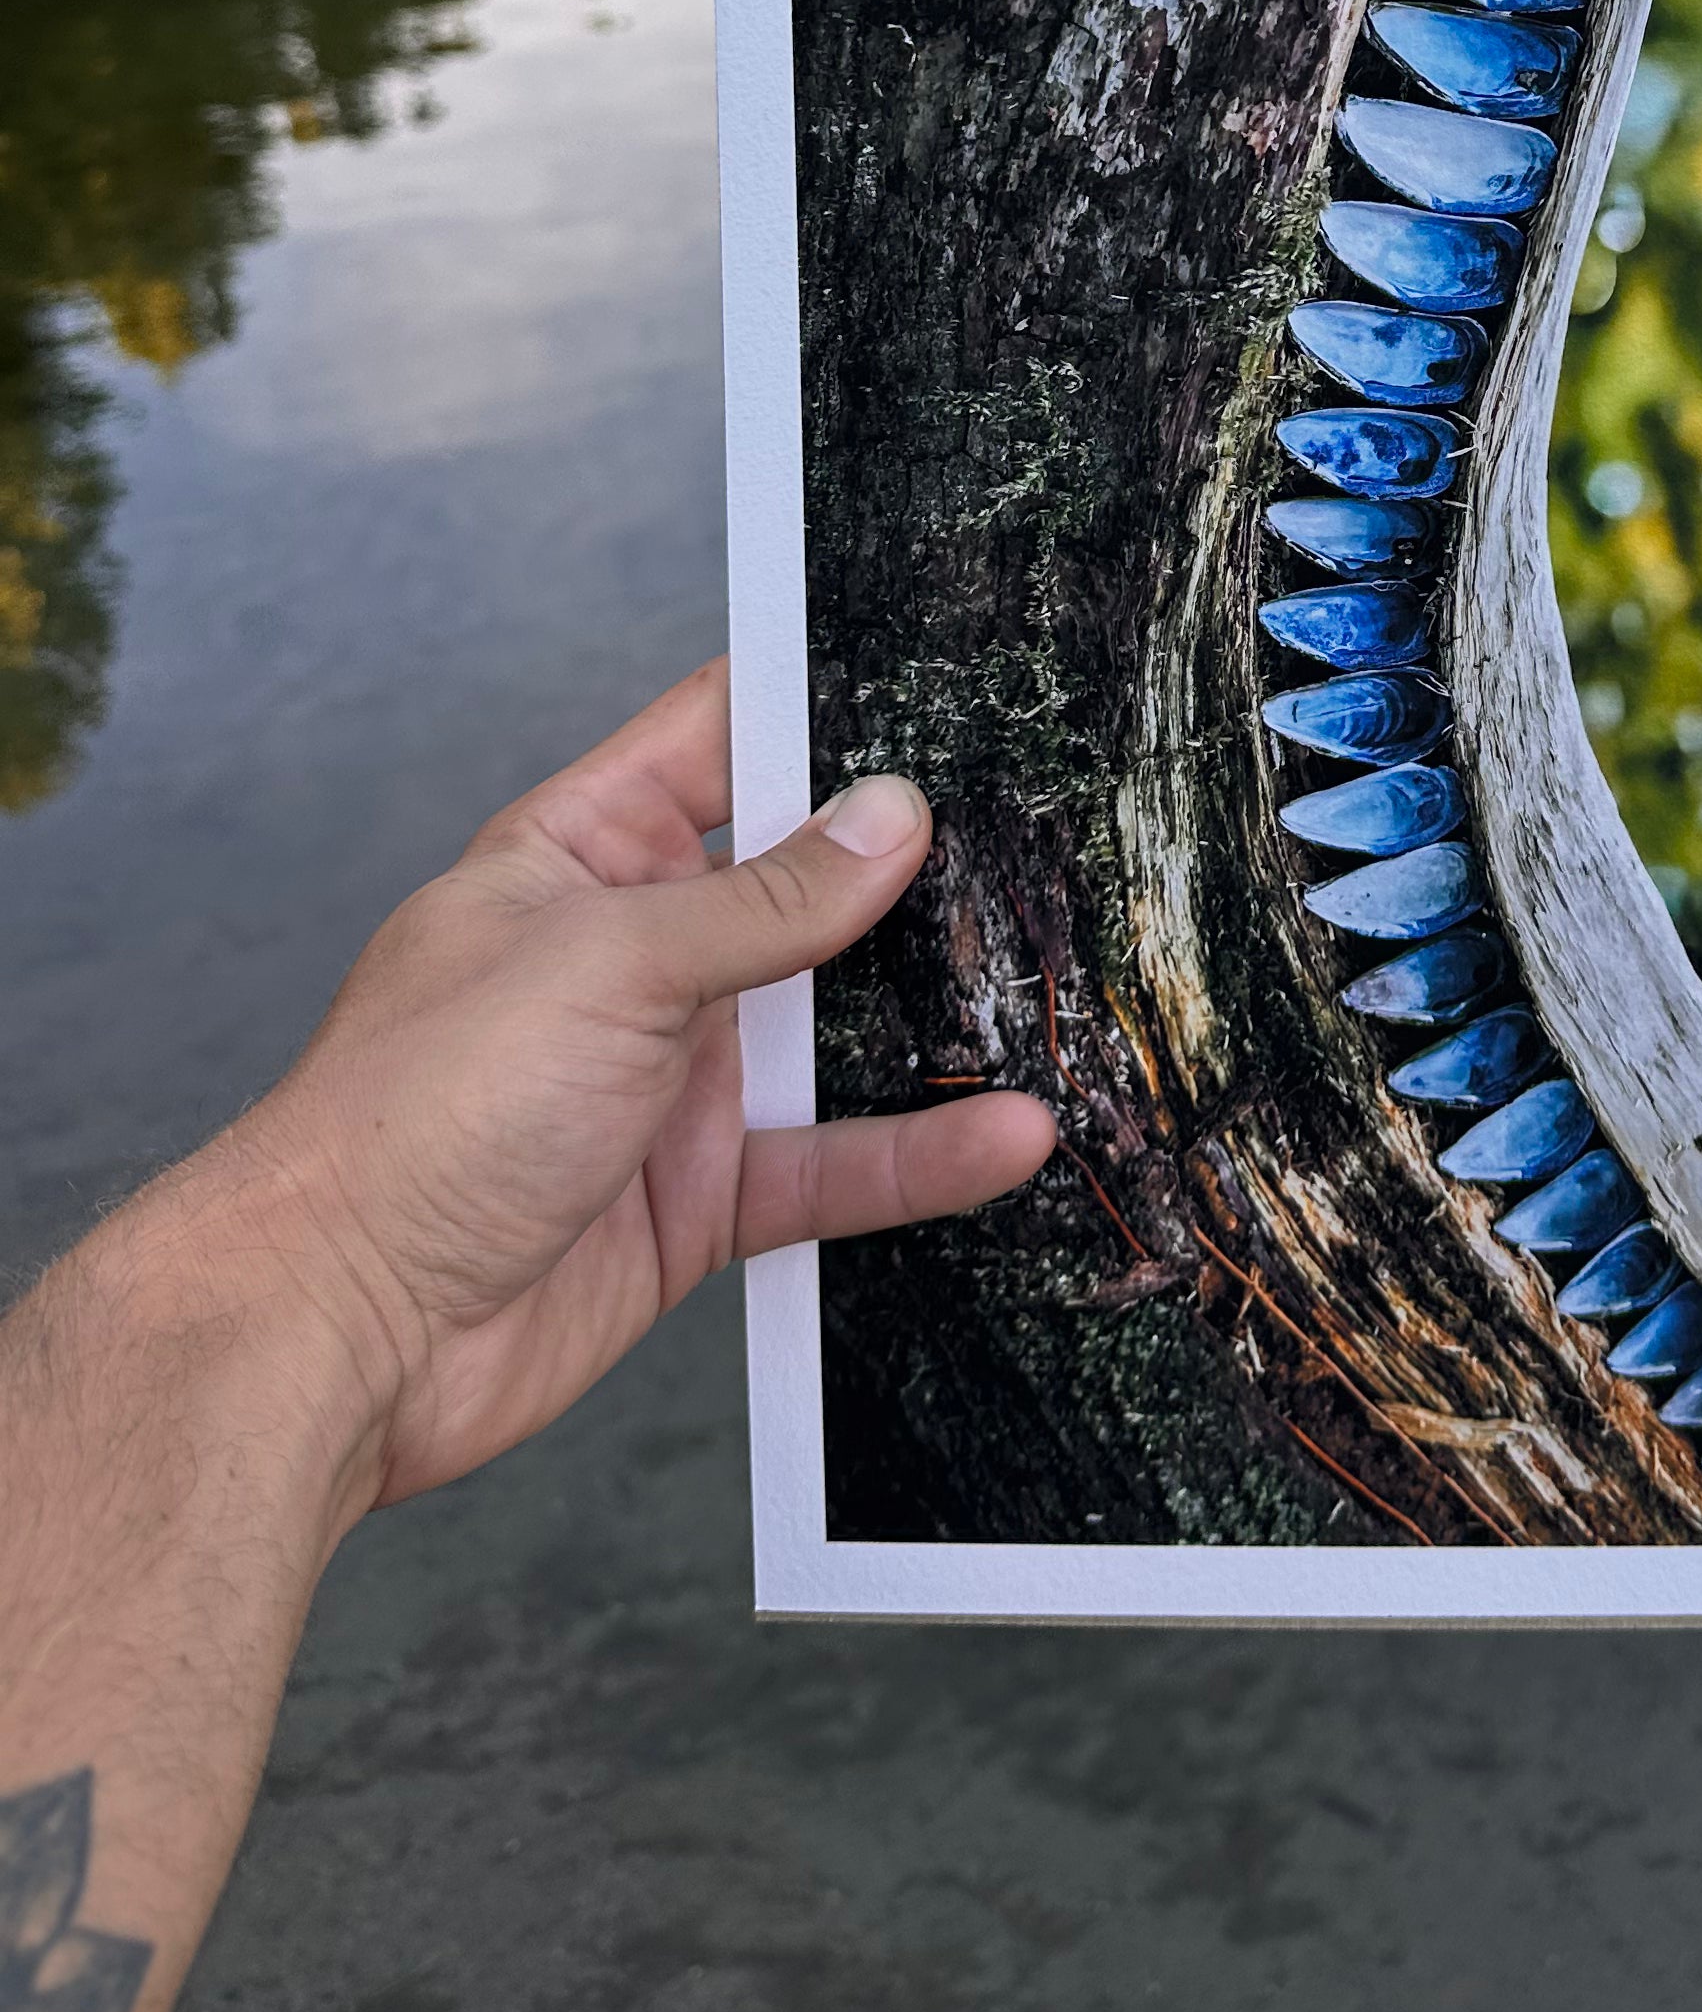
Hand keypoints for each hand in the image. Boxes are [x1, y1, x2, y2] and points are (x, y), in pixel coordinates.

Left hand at [169, 658, 1052, 1516]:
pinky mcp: (702, 1196)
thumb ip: (764, 898)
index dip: (820, 702)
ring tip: (1055, 986)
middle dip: (912, 867)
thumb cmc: (418, 1117)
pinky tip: (1008, 1138)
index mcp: (580, 856)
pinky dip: (920, 1155)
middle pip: (802, 887)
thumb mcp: (607, 964)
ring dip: (934, 1018)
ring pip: (836, 1030)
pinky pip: (834, 1161)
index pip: (717, 740)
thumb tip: (894, 815)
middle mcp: (634, 957)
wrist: (336, 1336)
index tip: (944, 675)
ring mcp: (672, 1078)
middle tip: (1048, 830)